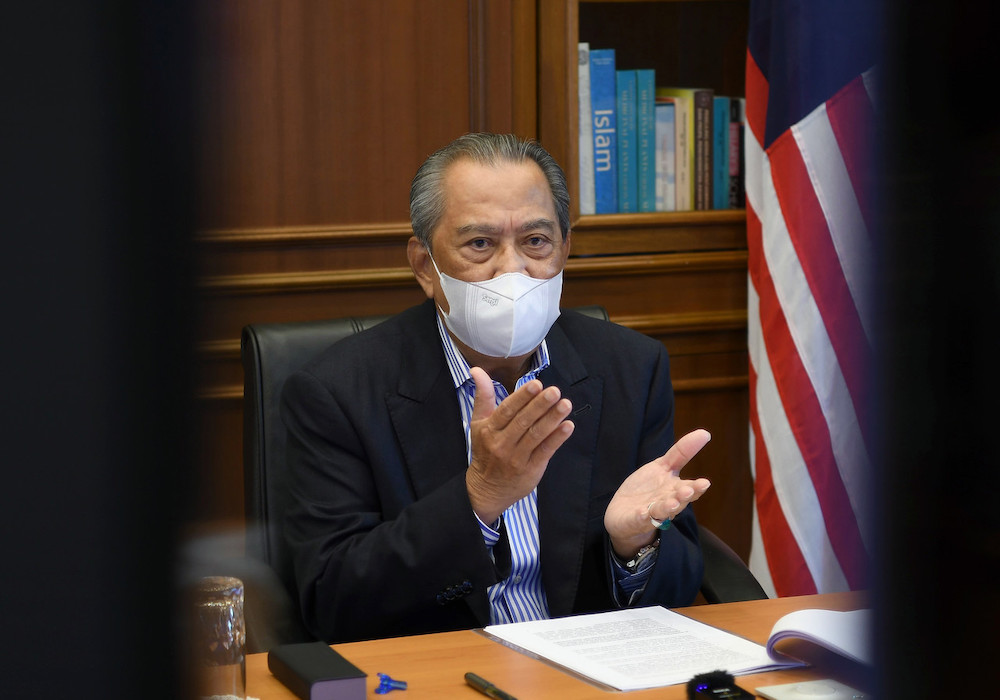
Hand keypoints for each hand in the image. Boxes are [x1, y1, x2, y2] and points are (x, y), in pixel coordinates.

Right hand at [465, 367, 574, 523]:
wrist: (486, 489)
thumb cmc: (484, 450)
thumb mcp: (478, 423)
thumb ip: (482, 396)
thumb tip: (477, 369)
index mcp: (490, 429)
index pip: (507, 410)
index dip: (522, 397)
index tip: (536, 384)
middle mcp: (502, 443)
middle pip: (523, 422)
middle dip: (540, 405)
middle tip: (554, 391)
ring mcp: (517, 457)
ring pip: (536, 436)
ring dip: (552, 419)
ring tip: (566, 404)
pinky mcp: (531, 469)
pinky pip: (545, 451)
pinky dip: (557, 438)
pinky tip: (568, 426)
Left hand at [604, 429, 712, 558]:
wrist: (625, 515)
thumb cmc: (647, 490)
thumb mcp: (662, 466)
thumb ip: (681, 452)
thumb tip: (705, 433)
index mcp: (674, 489)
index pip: (689, 487)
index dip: (696, 486)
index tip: (705, 483)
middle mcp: (666, 502)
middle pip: (678, 500)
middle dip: (684, 497)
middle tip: (689, 491)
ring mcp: (650, 512)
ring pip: (661, 511)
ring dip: (667, 507)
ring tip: (672, 503)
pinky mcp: (635, 519)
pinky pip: (639, 519)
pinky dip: (642, 516)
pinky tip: (643, 513)